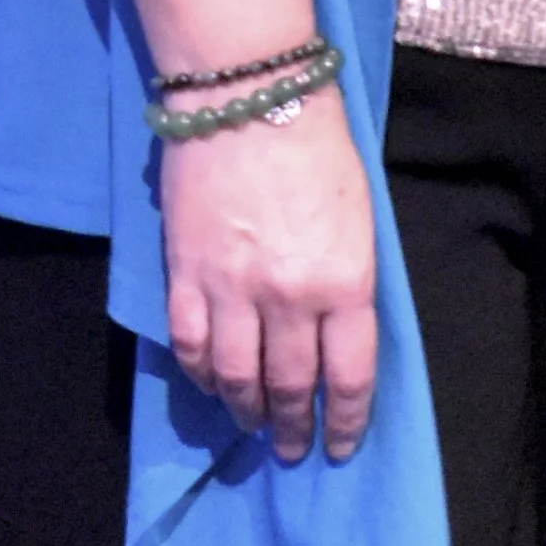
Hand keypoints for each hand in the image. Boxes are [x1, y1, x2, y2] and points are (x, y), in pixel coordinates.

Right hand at [163, 89, 380, 461]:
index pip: (349, 377)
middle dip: (293, 427)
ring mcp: (231, 291)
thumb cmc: (319, 147)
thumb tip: (337, 336)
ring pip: (236, 378)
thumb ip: (349, 283)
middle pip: (290, 386)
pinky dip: (200, 376)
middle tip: (291, 449)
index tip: (341, 447)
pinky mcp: (186, 276)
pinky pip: (191, 346)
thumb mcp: (358, 220)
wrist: (250, 96)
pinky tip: (211, 386)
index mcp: (344, 284)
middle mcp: (289, 299)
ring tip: (253, 425)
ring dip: (246, 411)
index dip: (346, 422)